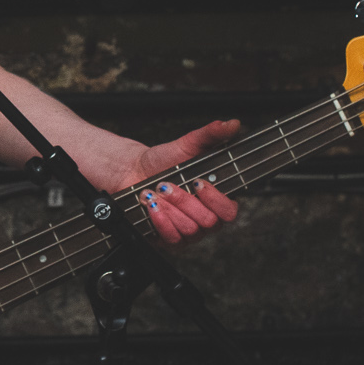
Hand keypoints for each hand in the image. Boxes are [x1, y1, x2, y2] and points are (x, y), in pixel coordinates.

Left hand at [116, 119, 242, 244]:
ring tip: (154, 192)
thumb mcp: (187, 145)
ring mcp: (188, 233)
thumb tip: (232, 124)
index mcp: (215, 200)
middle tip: (166, 184)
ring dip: (169, 208)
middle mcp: (204, 219)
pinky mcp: (169, 240)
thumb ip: (211, 134)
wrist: (131, 172)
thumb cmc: (162, 161)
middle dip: (184, 201)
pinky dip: (160, 220)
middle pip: (207, 222)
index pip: (229, 212)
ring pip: (189, 230)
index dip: (215, 200)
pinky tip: (151, 206)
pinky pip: (172, 239)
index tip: (198, 182)